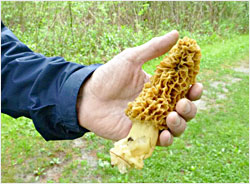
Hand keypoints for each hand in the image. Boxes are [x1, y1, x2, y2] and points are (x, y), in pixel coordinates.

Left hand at [77, 30, 202, 145]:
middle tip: (182, 103)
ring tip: (172, 116)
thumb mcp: (131, 59)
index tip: (196, 86)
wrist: (88, 96)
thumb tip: (177, 34)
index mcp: (159, 88)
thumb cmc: (108, 76)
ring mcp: (151, 121)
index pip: (184, 91)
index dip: (193, 90)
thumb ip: (154, 48)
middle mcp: (158, 105)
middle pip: (184, 111)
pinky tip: (164, 134)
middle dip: (189, 108)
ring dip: (180, 124)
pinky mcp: (141, 134)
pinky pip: (159, 141)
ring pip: (175, 127)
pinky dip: (166, 140)